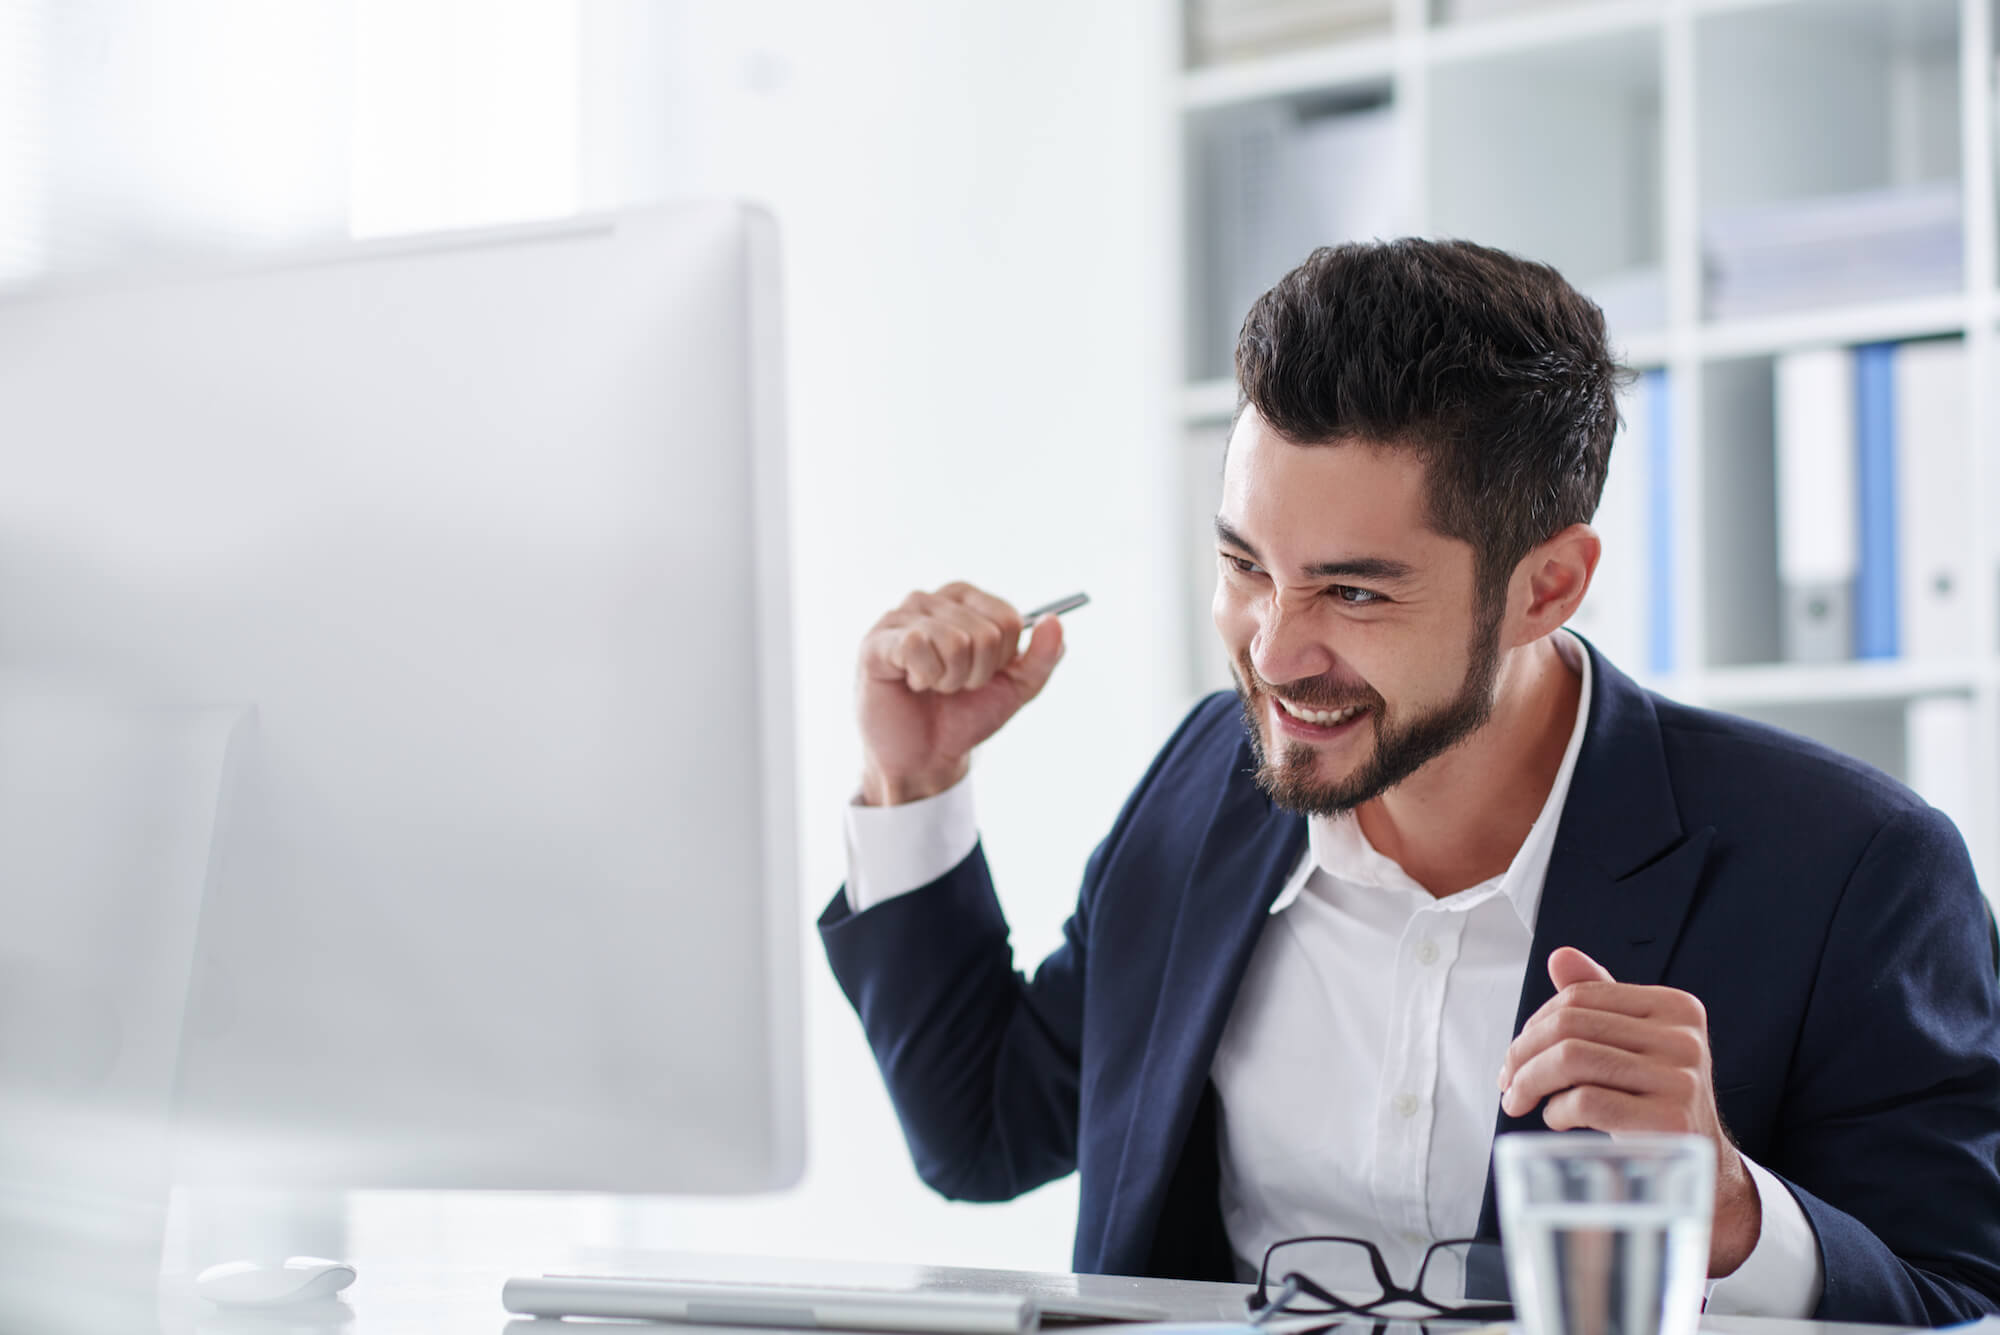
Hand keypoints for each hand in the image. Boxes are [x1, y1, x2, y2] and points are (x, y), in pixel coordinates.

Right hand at [856, 582, 1064, 805]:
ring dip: (950, 680)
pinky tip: (911, 683)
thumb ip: (1043, 656)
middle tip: (953, 685)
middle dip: (976, 674)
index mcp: (966, 599)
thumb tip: (1055, 621)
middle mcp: (932, 599)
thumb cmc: (965, 714)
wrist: (926, 756)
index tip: (982, 674)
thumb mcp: (1016, 688)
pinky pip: (918, 646)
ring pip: (954, 642)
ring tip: (932, 685)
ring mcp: (900, 617)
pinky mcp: (877, 640)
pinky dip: (925, 677)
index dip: (1004, 660)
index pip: (1009, 620)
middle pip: (986, 634)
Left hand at [1497, 947, 1760, 1277]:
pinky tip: (1556, 1120)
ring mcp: (1682, 1079)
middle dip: (1523, 1054)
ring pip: (1573, 1060)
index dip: (1534, 1023)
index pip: (1582, 996)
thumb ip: (1599, 1000)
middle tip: (1506, 1081)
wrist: (1699, 1166)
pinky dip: (1556, 1111)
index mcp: (1676, 1007)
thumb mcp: (1630, 1044)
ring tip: (1519, 1100)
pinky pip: (1588, 1102)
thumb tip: (1561, 957)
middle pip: (1571, 1026)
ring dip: (1530, 1082)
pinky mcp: (1671, 1120)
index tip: (1515, 1054)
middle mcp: (1685, 1037)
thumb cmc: (1653, 1099)